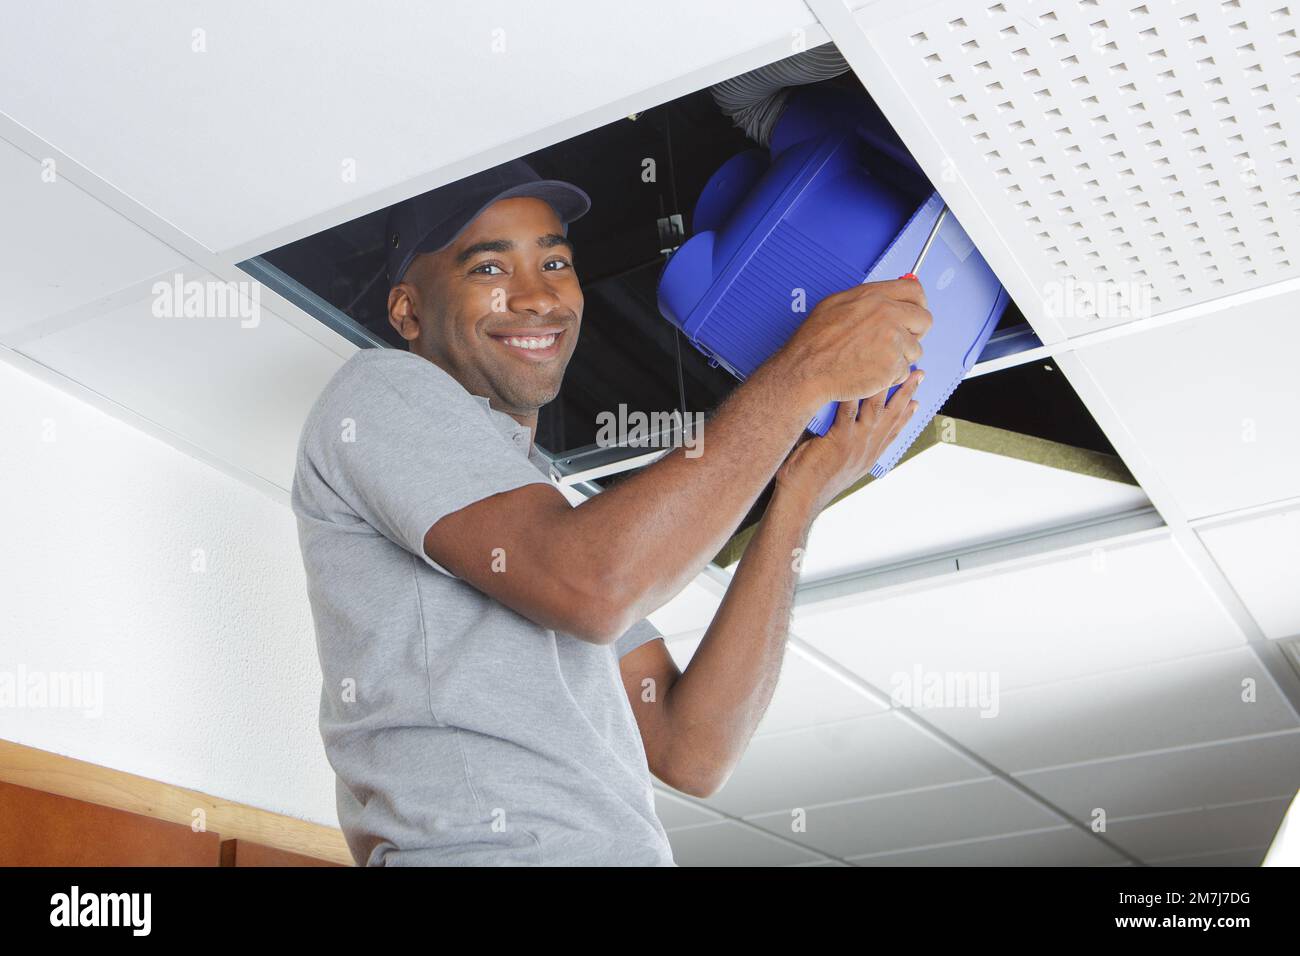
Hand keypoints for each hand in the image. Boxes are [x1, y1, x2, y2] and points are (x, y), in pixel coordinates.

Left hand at [774, 368, 922, 512]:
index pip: (893, 431)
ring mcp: (856, 443)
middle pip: (893, 415)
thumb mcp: (837, 464)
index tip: (916, 401)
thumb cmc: (811, 482)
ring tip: (896, 369)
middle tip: (918, 374)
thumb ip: (843, 444)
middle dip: (907, 393)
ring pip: (877, 409)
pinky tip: (859, 376)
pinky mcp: (840, 439)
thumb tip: (838, 427)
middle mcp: (867, 448)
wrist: (801, 499)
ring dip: (888, 386)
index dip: (906, 415)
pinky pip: (849, 410)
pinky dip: (855, 393)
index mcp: (869, 456)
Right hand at [775, 278, 931, 403]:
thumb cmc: (814, 342)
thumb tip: (886, 299)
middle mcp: (887, 314)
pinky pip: (904, 371)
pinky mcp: (892, 365)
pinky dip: (890, 376)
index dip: (918, 304)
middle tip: (898, 342)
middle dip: (915, 333)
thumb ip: (866, 299)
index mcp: (873, 296)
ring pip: (915, 350)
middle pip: (925, 320)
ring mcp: (892, 340)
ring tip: (874, 360)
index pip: (915, 292)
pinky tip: (869, 373)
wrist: (806, 371)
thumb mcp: (835, 304)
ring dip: (900, 358)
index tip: (914, 314)